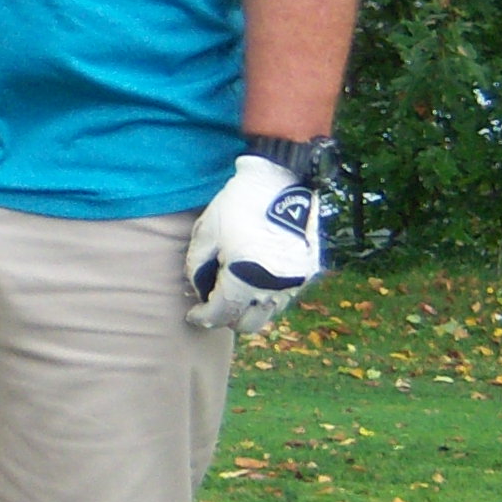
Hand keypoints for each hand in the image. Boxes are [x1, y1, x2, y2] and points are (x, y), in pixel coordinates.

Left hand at [185, 154, 323, 334]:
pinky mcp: (308, 270)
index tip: (193, 315)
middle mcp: (274, 285)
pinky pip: (284, 296)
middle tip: (214, 304)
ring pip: (268, 312)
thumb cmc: (239, 203)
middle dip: (227, 318)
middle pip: (248, 323)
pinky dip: (267, 295)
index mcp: (246, 277)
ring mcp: (295, 280)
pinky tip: (254, 280)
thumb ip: (196, 268)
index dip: (203, 317)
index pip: (222, 313)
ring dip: (249, 308)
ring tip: (234, 291)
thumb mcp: (206, 233)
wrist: (281, 178)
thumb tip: (200, 292)